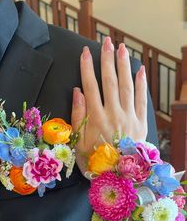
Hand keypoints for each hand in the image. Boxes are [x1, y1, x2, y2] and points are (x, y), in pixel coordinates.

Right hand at [71, 37, 147, 172]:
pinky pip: (142, 100)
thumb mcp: (78, 143)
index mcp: (96, 118)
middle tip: (106, 42)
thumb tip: (77, 91)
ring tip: (122, 48)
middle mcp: (113, 113)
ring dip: (124, 66)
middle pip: (110, 81)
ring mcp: (129, 117)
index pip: (90, 86)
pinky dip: (142, 84)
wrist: (119, 178)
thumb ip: (78, 116)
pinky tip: (140, 70)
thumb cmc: (95, 162)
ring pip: (127, 86)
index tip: (85, 52)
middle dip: (107, 60)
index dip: (87, 68)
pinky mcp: (141, 123)